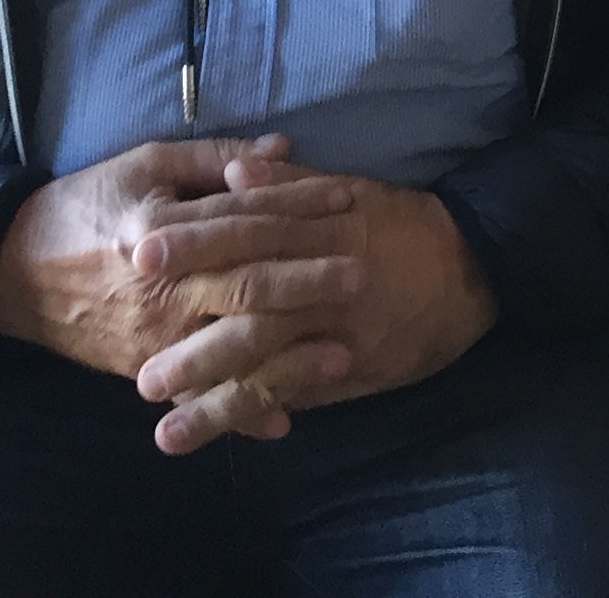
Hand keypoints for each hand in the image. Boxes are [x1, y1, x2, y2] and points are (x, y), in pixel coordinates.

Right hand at [0, 135, 355, 386]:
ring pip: (228, 350)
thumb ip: (213, 158)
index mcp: (161, 226)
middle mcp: (161, 287)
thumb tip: (281, 149)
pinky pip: (195, 396)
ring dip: (286, 354)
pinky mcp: (141, 369)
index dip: (297, 205)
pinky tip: (281, 421)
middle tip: (359, 273)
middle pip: (245, 286)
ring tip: (341, 353)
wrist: (10, 271)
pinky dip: (236, 412)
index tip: (346, 199)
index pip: (243, 217)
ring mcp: (151, 336)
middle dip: (305, 281)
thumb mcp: (143, 165)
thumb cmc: (84, 206)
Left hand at [134, 157, 496, 450]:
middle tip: (139, 373)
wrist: (470, 265)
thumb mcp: (350, 190)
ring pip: (271, 366)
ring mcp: (338, 331)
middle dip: (192, 344)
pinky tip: (221, 434)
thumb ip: (288, 187)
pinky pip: (301, 392)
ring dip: (216, 400)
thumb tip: (232, 173)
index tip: (138, 253)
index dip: (192, 245)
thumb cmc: (401, 224)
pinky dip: (261, 412)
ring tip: (162, 427)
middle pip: (250, 311)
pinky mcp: (352, 367)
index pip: (244, 234)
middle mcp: (322, 283)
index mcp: (317, 229)